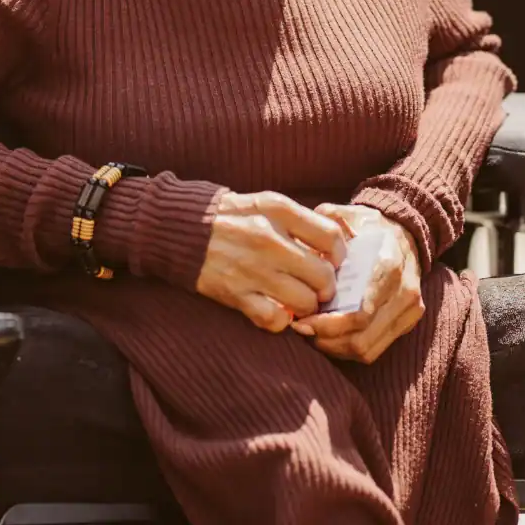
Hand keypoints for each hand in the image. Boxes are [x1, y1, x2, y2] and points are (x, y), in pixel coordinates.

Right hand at [197, 190, 348, 331]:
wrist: (183, 229)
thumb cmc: (235, 217)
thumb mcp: (269, 204)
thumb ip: (302, 221)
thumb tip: (337, 247)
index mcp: (279, 211)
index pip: (332, 238)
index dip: (340, 255)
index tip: (333, 262)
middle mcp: (269, 240)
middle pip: (323, 276)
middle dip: (326, 287)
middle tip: (319, 288)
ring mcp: (252, 269)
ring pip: (305, 302)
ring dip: (306, 306)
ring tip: (299, 300)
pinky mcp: (235, 294)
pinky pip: (275, 320)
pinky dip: (281, 321)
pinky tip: (277, 311)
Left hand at [290, 204, 423, 364]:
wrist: (404, 231)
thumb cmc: (366, 226)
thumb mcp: (344, 216)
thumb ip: (323, 226)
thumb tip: (299, 247)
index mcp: (388, 265)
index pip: (359, 313)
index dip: (326, 324)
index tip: (300, 319)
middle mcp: (404, 291)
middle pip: (360, 337)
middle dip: (325, 339)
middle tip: (301, 327)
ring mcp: (410, 309)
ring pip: (367, 349)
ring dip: (334, 347)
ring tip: (312, 332)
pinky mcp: (408, 321)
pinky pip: (374, 350)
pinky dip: (348, 349)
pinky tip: (330, 336)